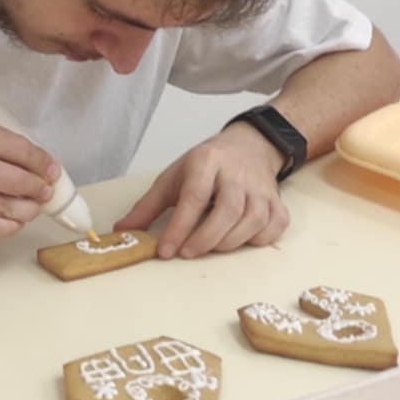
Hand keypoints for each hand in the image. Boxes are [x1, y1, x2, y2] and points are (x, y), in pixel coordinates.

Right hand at [0, 115, 60, 238]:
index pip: (13, 145)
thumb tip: (29, 161)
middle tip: (45, 192)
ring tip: (32, 208)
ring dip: (26, 209)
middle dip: (37, 187)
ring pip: (4, 205)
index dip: (39, 160)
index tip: (52, 169)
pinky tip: (13, 222)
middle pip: (13, 178)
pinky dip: (8, 225)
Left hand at [117, 123, 289, 257]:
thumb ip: (148, 206)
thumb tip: (122, 231)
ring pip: (252, 221)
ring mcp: (261, 189)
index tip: (165, 251)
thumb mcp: (173, 177)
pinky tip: (239, 240)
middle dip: (205, 238)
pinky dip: (257, 240)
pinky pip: (273, 228)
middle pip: (228, 211)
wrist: (249, 146)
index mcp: (207, 162)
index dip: (180, 227)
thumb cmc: (206, 165)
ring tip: (208, 247)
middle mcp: (237, 174)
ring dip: (228, 242)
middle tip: (187, 253)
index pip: (194, 197)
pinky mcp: (277, 202)